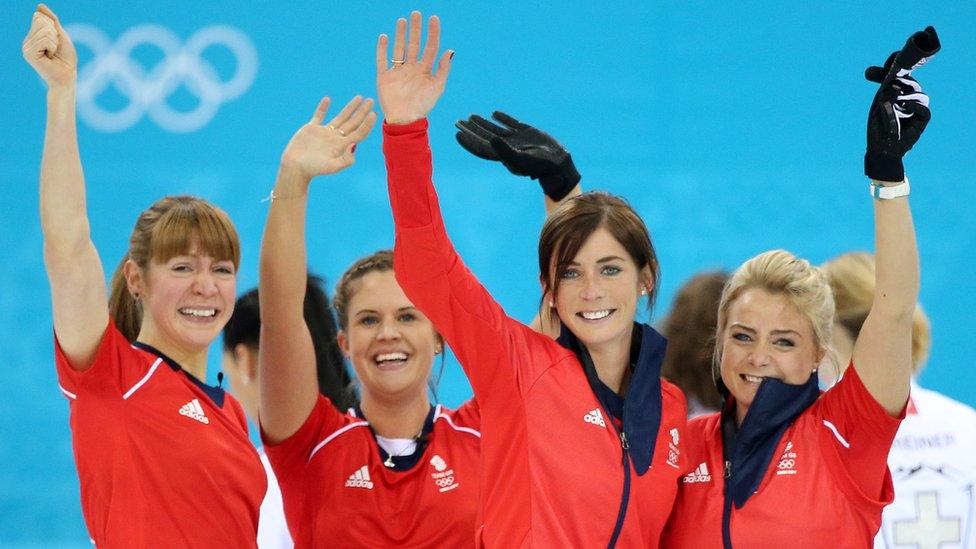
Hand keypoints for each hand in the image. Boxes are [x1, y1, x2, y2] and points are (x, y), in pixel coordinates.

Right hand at [22, 4, 76, 87]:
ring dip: (55, 42)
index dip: (54, 28)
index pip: (40, 17)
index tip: (56, 43)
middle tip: (55, 49)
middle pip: (42, 21)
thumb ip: (51, 20)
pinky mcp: (28, 53)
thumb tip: (39, 6)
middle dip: (55, 34)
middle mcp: (27, 40)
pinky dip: (53, 47)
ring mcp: (26, 47)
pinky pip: (45, 40)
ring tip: (52, 54)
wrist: (67, 76)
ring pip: (44, 30)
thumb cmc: (66, 59)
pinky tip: (50, 57)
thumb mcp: (61, 35)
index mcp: (33, 36)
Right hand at [280, 96, 376, 180]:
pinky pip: (318, 116)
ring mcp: (324, 133)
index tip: (373, 113)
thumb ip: (345, 159)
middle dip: (362, 112)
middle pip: (353, 123)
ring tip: (359, 97)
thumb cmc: (313, 169)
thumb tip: (355, 145)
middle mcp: (335, 138)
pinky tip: (328, 99)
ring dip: (350, 107)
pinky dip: (323, 108)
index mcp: (342, 146)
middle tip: (371, 100)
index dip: (367, 124)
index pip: (359, 133)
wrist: (295, 168)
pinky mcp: (311, 129)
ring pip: (341, 117)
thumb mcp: (332, 167)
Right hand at [376, 11, 452, 124]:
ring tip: (402, 21)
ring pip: (399, 48)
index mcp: (425, 70)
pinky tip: (384, 37)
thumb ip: (443, 69)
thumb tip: (449, 50)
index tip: (434, 19)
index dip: (432, 33)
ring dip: (400, 35)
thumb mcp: (437, 87)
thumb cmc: (423, 106)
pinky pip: (382, 60)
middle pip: (414, 44)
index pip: (430, 47)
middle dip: (416, 29)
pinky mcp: (385, 77)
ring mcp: (398, 71)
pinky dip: (382, 49)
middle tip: (416, 13)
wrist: (406, 120)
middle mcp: (411, 68)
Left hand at [456, 111, 580, 200]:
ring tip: (471, 115)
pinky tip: (494, 113)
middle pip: (484, 137)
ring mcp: (516, 139)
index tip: (457, 132)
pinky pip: (511, 124)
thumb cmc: (539, 165)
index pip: (481, 147)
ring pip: (495, 129)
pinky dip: (502, 118)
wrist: (557, 162)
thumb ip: (504, 150)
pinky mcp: (527, 132)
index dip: (468, 141)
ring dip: (483, 123)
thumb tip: (491, 139)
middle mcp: (507, 147)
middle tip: (458, 121)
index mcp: (502, 155)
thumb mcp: (521, 158)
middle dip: (471, 130)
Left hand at [864, 26, 939, 182]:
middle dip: (899, 78)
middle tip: (887, 81)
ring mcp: (918, 106)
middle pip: (909, 81)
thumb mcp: (878, 101)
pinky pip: (923, 110)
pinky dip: (914, 106)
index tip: (896, 53)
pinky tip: (906, 105)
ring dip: (904, 93)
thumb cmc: (879, 124)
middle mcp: (910, 96)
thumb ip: (879, 85)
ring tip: (892, 95)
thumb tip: (871, 70)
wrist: (881, 147)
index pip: (902, 71)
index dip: (900, 61)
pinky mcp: (923, 119)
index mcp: (899, 89)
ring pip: (917, 94)